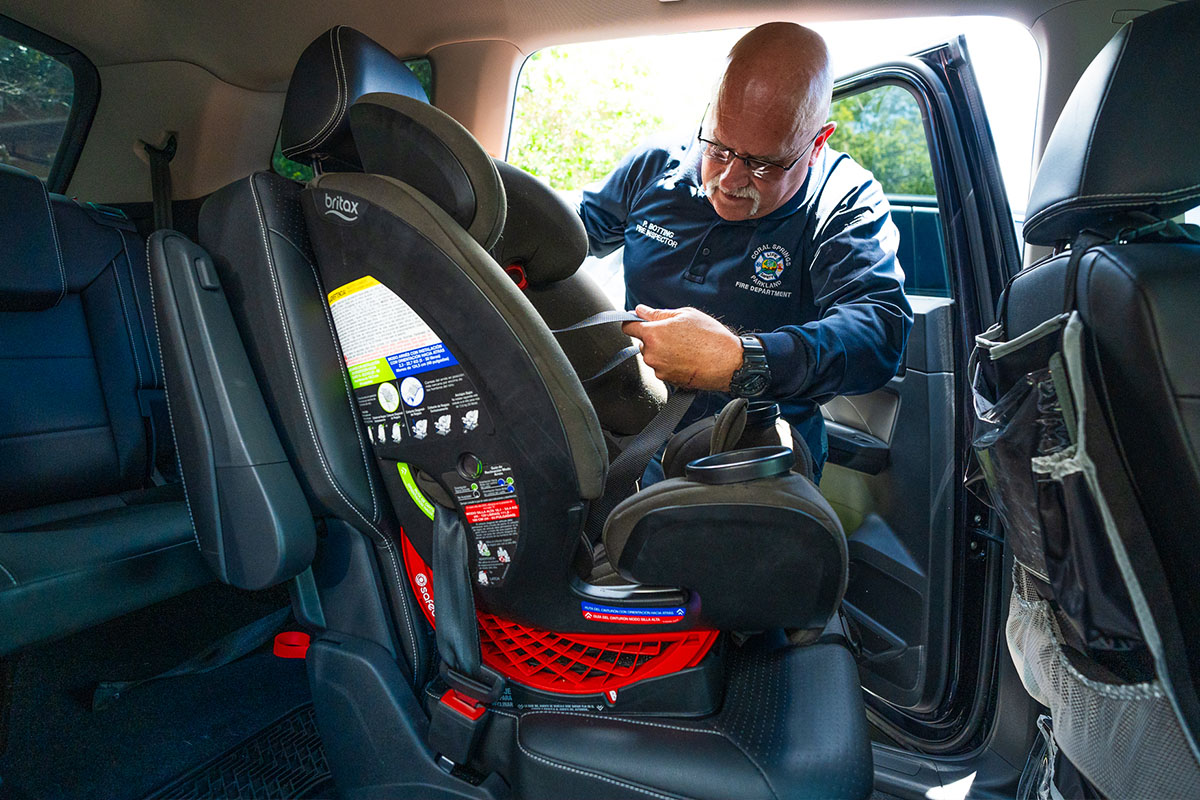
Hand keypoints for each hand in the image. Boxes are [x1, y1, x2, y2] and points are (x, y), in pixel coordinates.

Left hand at [621, 305, 743, 390]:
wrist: (727, 362)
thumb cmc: (710, 337)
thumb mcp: (685, 314)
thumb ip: (658, 313)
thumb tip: (641, 311)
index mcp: (653, 334)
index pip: (628, 327)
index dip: (632, 322)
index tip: (636, 321)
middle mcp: (652, 353)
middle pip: (642, 343)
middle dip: (654, 338)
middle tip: (675, 334)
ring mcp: (659, 369)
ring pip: (653, 356)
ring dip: (663, 351)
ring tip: (685, 347)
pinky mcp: (668, 380)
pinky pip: (663, 368)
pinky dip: (671, 363)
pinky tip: (687, 358)